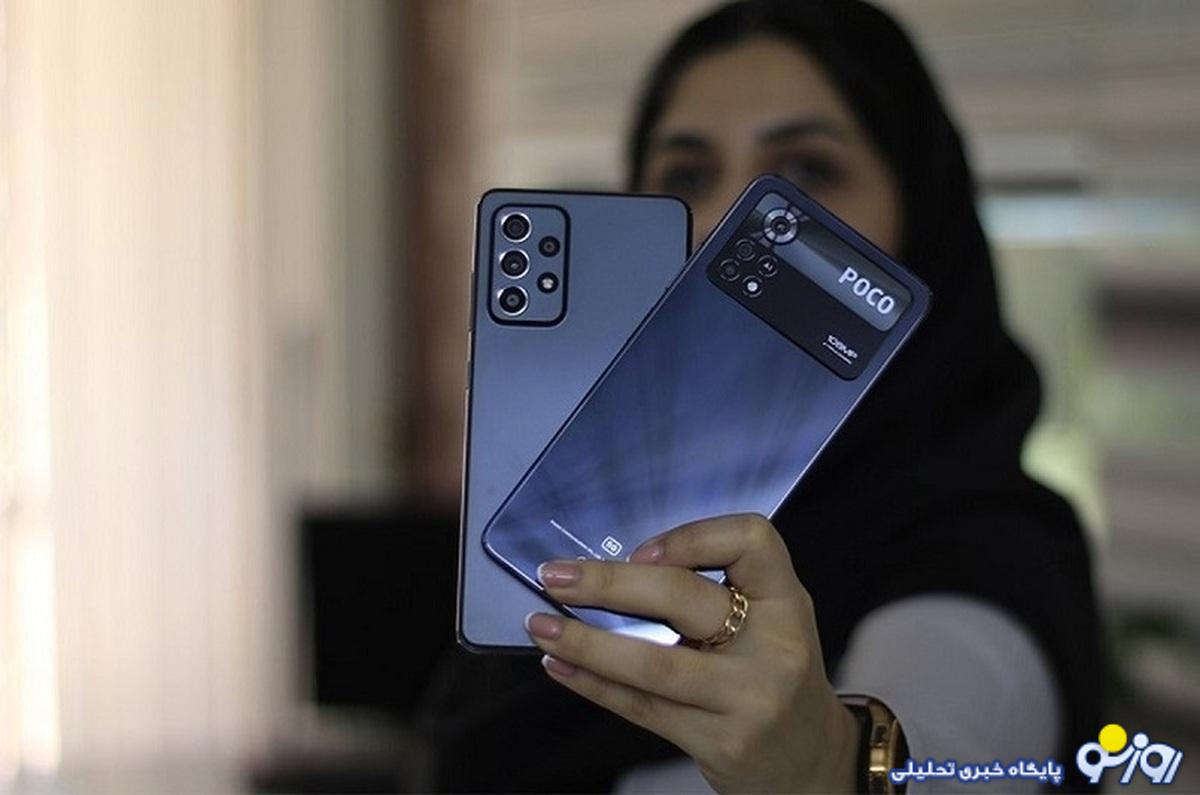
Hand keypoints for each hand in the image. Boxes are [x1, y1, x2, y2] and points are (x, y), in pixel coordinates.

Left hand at [523, 513, 859, 792]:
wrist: (807, 759)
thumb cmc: (771, 672)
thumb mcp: (767, 619)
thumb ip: (711, 589)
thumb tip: (612, 569)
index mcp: (785, 601)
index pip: (752, 541)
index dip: (691, 537)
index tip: (641, 551)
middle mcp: (774, 646)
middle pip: (685, 599)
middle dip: (610, 584)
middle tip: (557, 576)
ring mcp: (748, 699)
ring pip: (654, 662)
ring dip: (586, 642)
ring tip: (541, 624)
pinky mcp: (719, 742)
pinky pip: (642, 707)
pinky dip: (593, 683)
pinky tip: (560, 665)